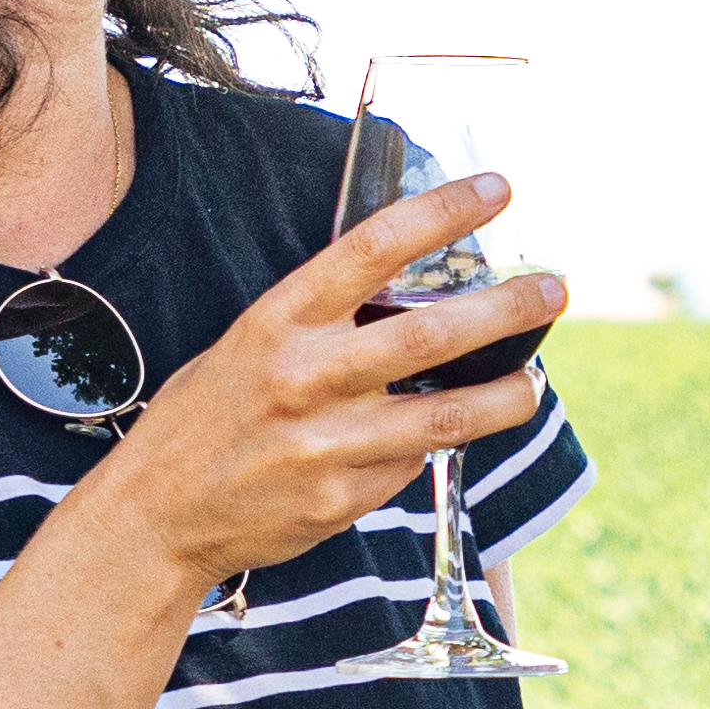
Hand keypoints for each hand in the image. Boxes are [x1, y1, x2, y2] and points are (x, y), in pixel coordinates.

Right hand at [80, 172, 555, 597]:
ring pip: (447, 414)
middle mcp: (307, 376)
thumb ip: (321, 325)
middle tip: (554, 289)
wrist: (155, 517)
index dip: (443, 211)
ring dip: (506, 397)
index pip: (375, 248)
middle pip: (433, 332)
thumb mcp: (248, 345)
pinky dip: (425, 452)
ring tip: (532, 383)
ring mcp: (328, 442)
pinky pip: (408, 467)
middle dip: (508, 307)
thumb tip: (407, 299)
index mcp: (278, 321)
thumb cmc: (205, 419)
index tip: (497, 191)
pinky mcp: (342, 497)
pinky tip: (427, 444)